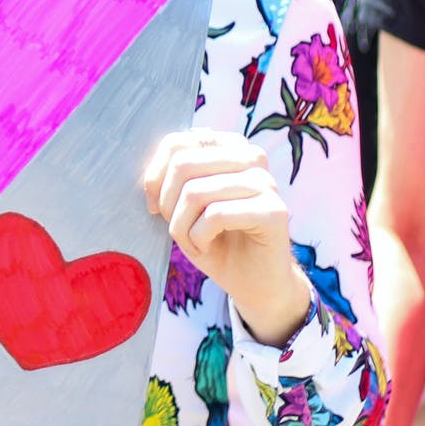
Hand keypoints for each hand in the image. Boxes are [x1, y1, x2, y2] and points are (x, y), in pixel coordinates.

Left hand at [142, 129, 310, 344]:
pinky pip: (216, 215)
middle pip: (183, 164)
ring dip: (181, 227)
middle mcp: (251, 157)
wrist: (252, 282)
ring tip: (192, 242)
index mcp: (228, 147)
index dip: (155, 177)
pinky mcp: (274, 211)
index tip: (155, 206)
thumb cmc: (214, 239)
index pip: (176, 144)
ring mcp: (266, 182)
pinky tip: (205, 247)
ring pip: (196, 191)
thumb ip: (171, 179)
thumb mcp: (183, 205)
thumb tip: (150, 177)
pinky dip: (198, 237)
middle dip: (167, 204)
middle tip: (176, 229)